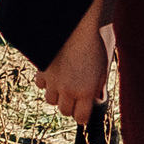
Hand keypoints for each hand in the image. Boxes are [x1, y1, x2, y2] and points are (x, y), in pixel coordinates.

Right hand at [34, 5, 107, 125]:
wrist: (76, 25)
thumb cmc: (94, 44)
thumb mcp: (103, 67)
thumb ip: (99, 86)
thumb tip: (97, 99)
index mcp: (86, 92)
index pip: (81, 118)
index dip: (83, 115)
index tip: (84, 109)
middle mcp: (68, 89)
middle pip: (64, 111)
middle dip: (70, 106)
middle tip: (75, 95)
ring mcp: (53, 81)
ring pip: (50, 100)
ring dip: (57, 95)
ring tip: (64, 84)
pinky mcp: (42, 69)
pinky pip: (40, 84)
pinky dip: (46, 82)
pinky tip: (54, 74)